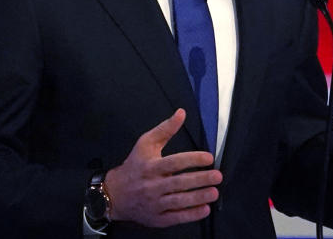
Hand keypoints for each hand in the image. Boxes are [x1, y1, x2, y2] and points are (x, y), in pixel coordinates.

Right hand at [104, 108, 221, 226]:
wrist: (115, 194)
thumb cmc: (135, 166)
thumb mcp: (145, 143)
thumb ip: (165, 129)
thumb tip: (182, 113)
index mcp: (150, 166)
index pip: (174, 162)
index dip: (192, 160)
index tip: (209, 158)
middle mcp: (152, 186)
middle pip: (178, 183)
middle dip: (200, 180)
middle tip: (217, 176)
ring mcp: (154, 203)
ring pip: (178, 201)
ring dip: (198, 197)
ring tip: (214, 193)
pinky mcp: (157, 218)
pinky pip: (175, 217)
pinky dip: (191, 215)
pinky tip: (205, 209)